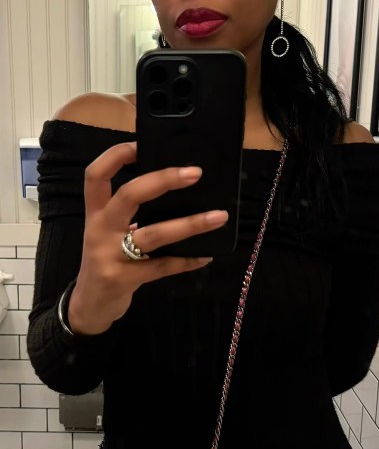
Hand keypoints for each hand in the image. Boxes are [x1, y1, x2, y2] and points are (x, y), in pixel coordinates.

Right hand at [66, 142, 227, 334]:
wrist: (89, 305)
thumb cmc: (106, 260)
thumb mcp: (108, 232)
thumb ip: (130, 213)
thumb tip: (173, 188)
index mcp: (96, 213)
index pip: (95, 175)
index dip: (116, 156)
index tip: (141, 143)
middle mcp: (100, 229)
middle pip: (128, 195)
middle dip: (162, 180)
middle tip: (194, 173)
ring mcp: (111, 255)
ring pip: (154, 234)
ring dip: (190, 224)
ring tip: (218, 216)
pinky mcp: (124, 279)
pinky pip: (163, 266)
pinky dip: (187, 260)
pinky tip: (206, 255)